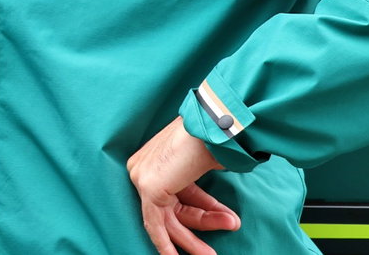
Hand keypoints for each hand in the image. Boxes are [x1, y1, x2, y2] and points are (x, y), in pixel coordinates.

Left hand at [126, 117, 238, 254]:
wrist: (216, 126)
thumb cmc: (214, 138)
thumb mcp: (205, 166)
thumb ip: (199, 185)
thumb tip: (214, 208)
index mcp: (156, 157)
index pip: (177, 192)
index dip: (204, 208)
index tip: (226, 219)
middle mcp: (143, 166)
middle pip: (171, 208)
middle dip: (199, 227)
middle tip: (213, 250)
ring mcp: (142, 176)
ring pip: (165, 219)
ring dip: (191, 240)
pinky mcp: (148, 188)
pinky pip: (154, 224)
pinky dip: (165, 244)